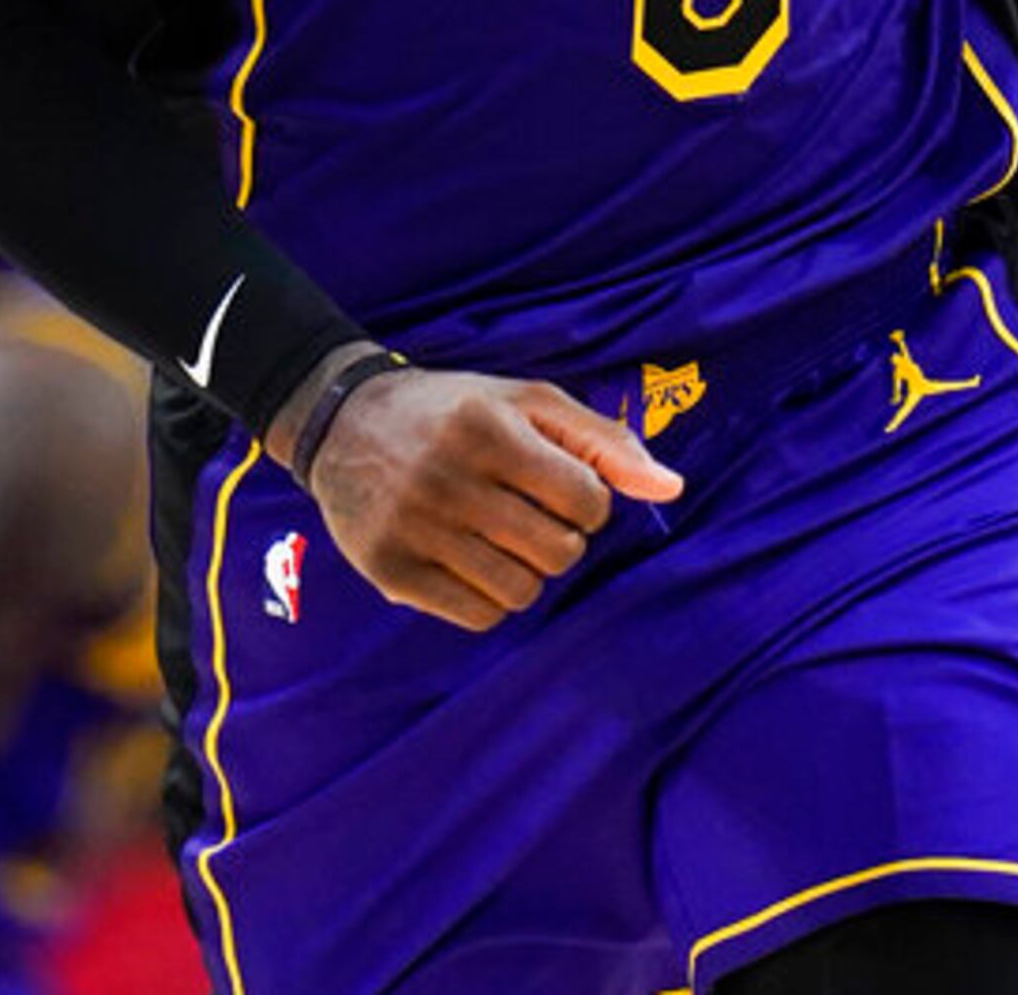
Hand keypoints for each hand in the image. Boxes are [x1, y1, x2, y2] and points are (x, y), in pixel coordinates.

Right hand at [293, 366, 681, 632]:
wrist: (344, 420)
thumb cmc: (458, 411)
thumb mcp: (530, 402)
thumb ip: (604, 442)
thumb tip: (673, 489)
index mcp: (489, 428)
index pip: (587, 500)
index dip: (589, 503)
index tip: (563, 489)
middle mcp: (447, 477)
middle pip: (558, 553)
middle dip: (561, 540)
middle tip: (531, 517)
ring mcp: (413, 527)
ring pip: (520, 591)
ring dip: (527, 573)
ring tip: (502, 539)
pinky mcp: (387, 569)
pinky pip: (477, 615)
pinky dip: (491, 599)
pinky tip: (473, 563)